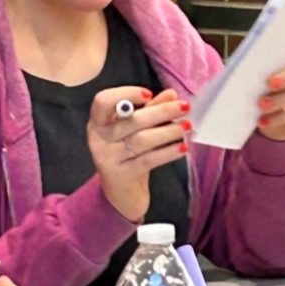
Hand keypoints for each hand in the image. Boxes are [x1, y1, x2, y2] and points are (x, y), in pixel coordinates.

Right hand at [88, 86, 190, 222]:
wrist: (121, 192)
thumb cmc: (128, 153)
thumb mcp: (135, 129)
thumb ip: (150, 109)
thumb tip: (171, 94)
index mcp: (98, 122)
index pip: (103, 101)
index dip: (125, 94)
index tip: (149, 94)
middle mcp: (98, 139)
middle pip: (131, 120)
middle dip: (161, 111)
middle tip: (185, 107)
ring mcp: (107, 158)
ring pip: (141, 140)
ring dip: (168, 132)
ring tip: (187, 127)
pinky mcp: (121, 175)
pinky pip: (148, 160)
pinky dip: (167, 152)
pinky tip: (182, 148)